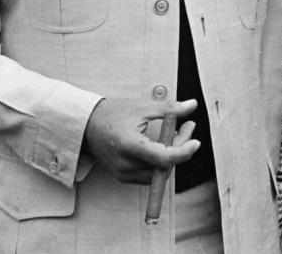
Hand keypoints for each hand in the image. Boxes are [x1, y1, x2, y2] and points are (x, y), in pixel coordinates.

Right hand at [83, 98, 199, 183]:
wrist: (86, 124)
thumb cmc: (113, 113)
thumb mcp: (142, 107)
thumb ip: (170, 109)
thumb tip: (192, 105)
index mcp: (130, 145)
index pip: (164, 158)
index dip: (184, 152)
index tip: (195, 142)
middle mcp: (126, 164)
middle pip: (164, 166)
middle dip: (181, 148)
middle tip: (188, 127)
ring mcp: (123, 173)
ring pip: (158, 173)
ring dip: (171, 156)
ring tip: (176, 134)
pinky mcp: (122, 177)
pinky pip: (148, 175)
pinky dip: (159, 162)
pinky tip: (163, 145)